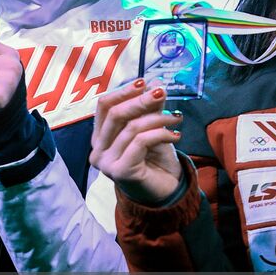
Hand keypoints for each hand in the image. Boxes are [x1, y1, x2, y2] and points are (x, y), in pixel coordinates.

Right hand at [90, 79, 183, 203]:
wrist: (166, 192)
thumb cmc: (156, 161)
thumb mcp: (153, 129)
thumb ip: (150, 109)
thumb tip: (154, 84)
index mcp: (100, 138)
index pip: (104, 107)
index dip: (123, 92)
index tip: (144, 82)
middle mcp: (97, 150)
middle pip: (115, 114)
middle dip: (140, 100)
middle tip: (162, 92)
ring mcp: (106, 163)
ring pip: (131, 128)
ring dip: (158, 118)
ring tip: (177, 118)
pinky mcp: (120, 171)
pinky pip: (140, 142)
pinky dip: (161, 133)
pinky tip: (176, 135)